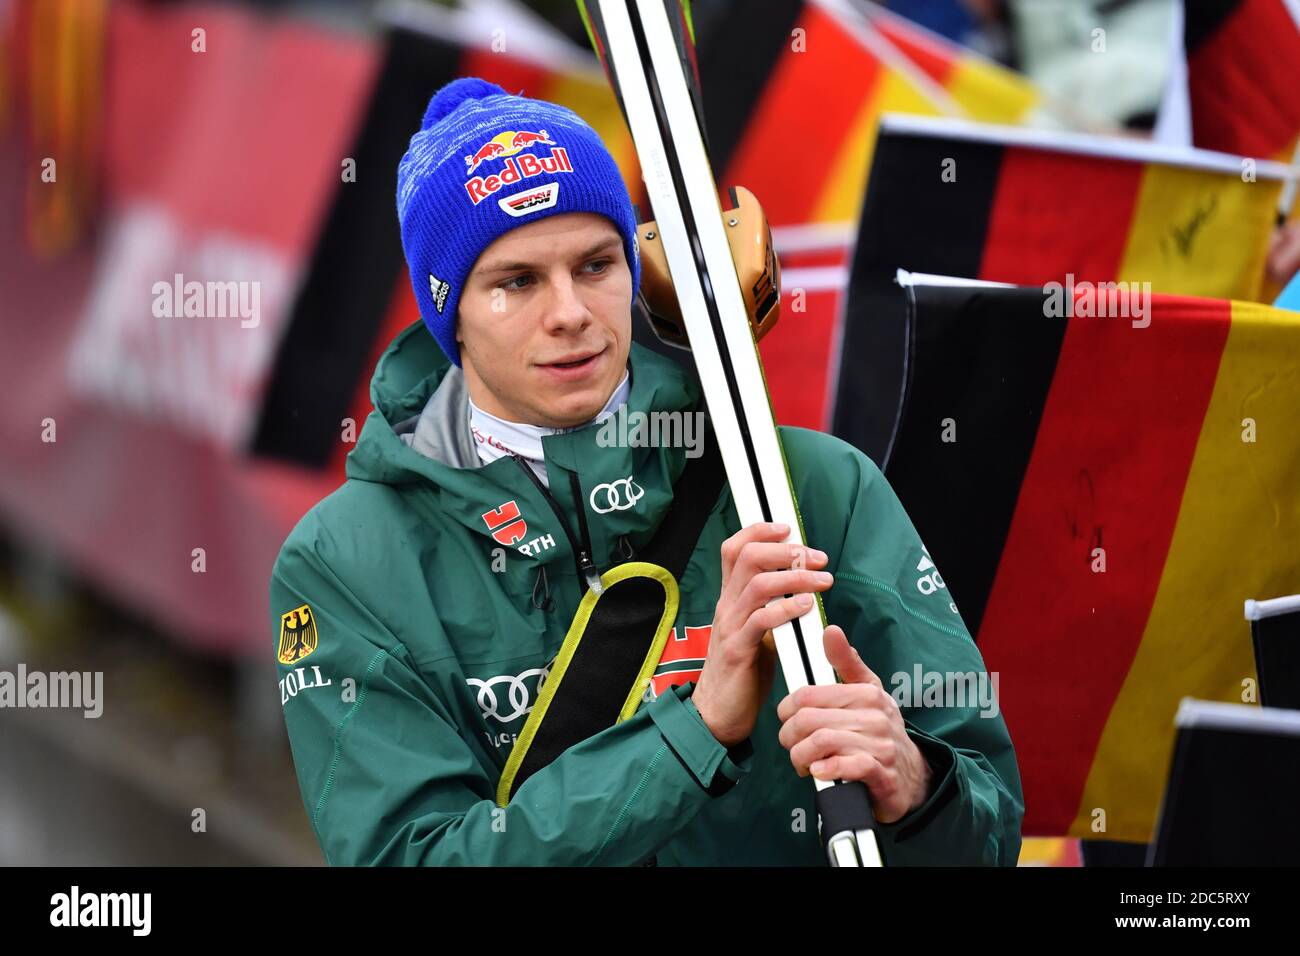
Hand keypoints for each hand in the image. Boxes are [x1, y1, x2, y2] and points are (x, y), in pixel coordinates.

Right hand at [692, 522, 832, 747]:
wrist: (718, 714)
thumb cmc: (742, 673)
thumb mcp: (756, 632)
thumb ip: (772, 609)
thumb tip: (803, 589)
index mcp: (730, 599)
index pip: (733, 549)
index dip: (758, 531)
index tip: (787, 529)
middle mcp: (726, 607)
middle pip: (747, 557)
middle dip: (786, 550)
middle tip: (817, 557)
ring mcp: (730, 627)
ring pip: (758, 585)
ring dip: (795, 577)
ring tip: (822, 581)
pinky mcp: (738, 651)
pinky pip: (761, 621)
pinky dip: (787, 609)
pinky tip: (807, 608)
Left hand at [777, 625, 932, 823]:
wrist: (913, 774)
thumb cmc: (881, 729)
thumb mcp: (868, 691)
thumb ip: (846, 662)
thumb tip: (831, 630)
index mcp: (866, 693)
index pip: (808, 695)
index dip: (787, 708)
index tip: (786, 719)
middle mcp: (875, 717)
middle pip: (808, 720)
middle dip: (789, 737)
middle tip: (791, 745)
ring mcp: (880, 746)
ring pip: (821, 743)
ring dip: (801, 756)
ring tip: (802, 761)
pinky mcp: (881, 775)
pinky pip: (845, 767)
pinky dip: (825, 770)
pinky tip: (819, 772)